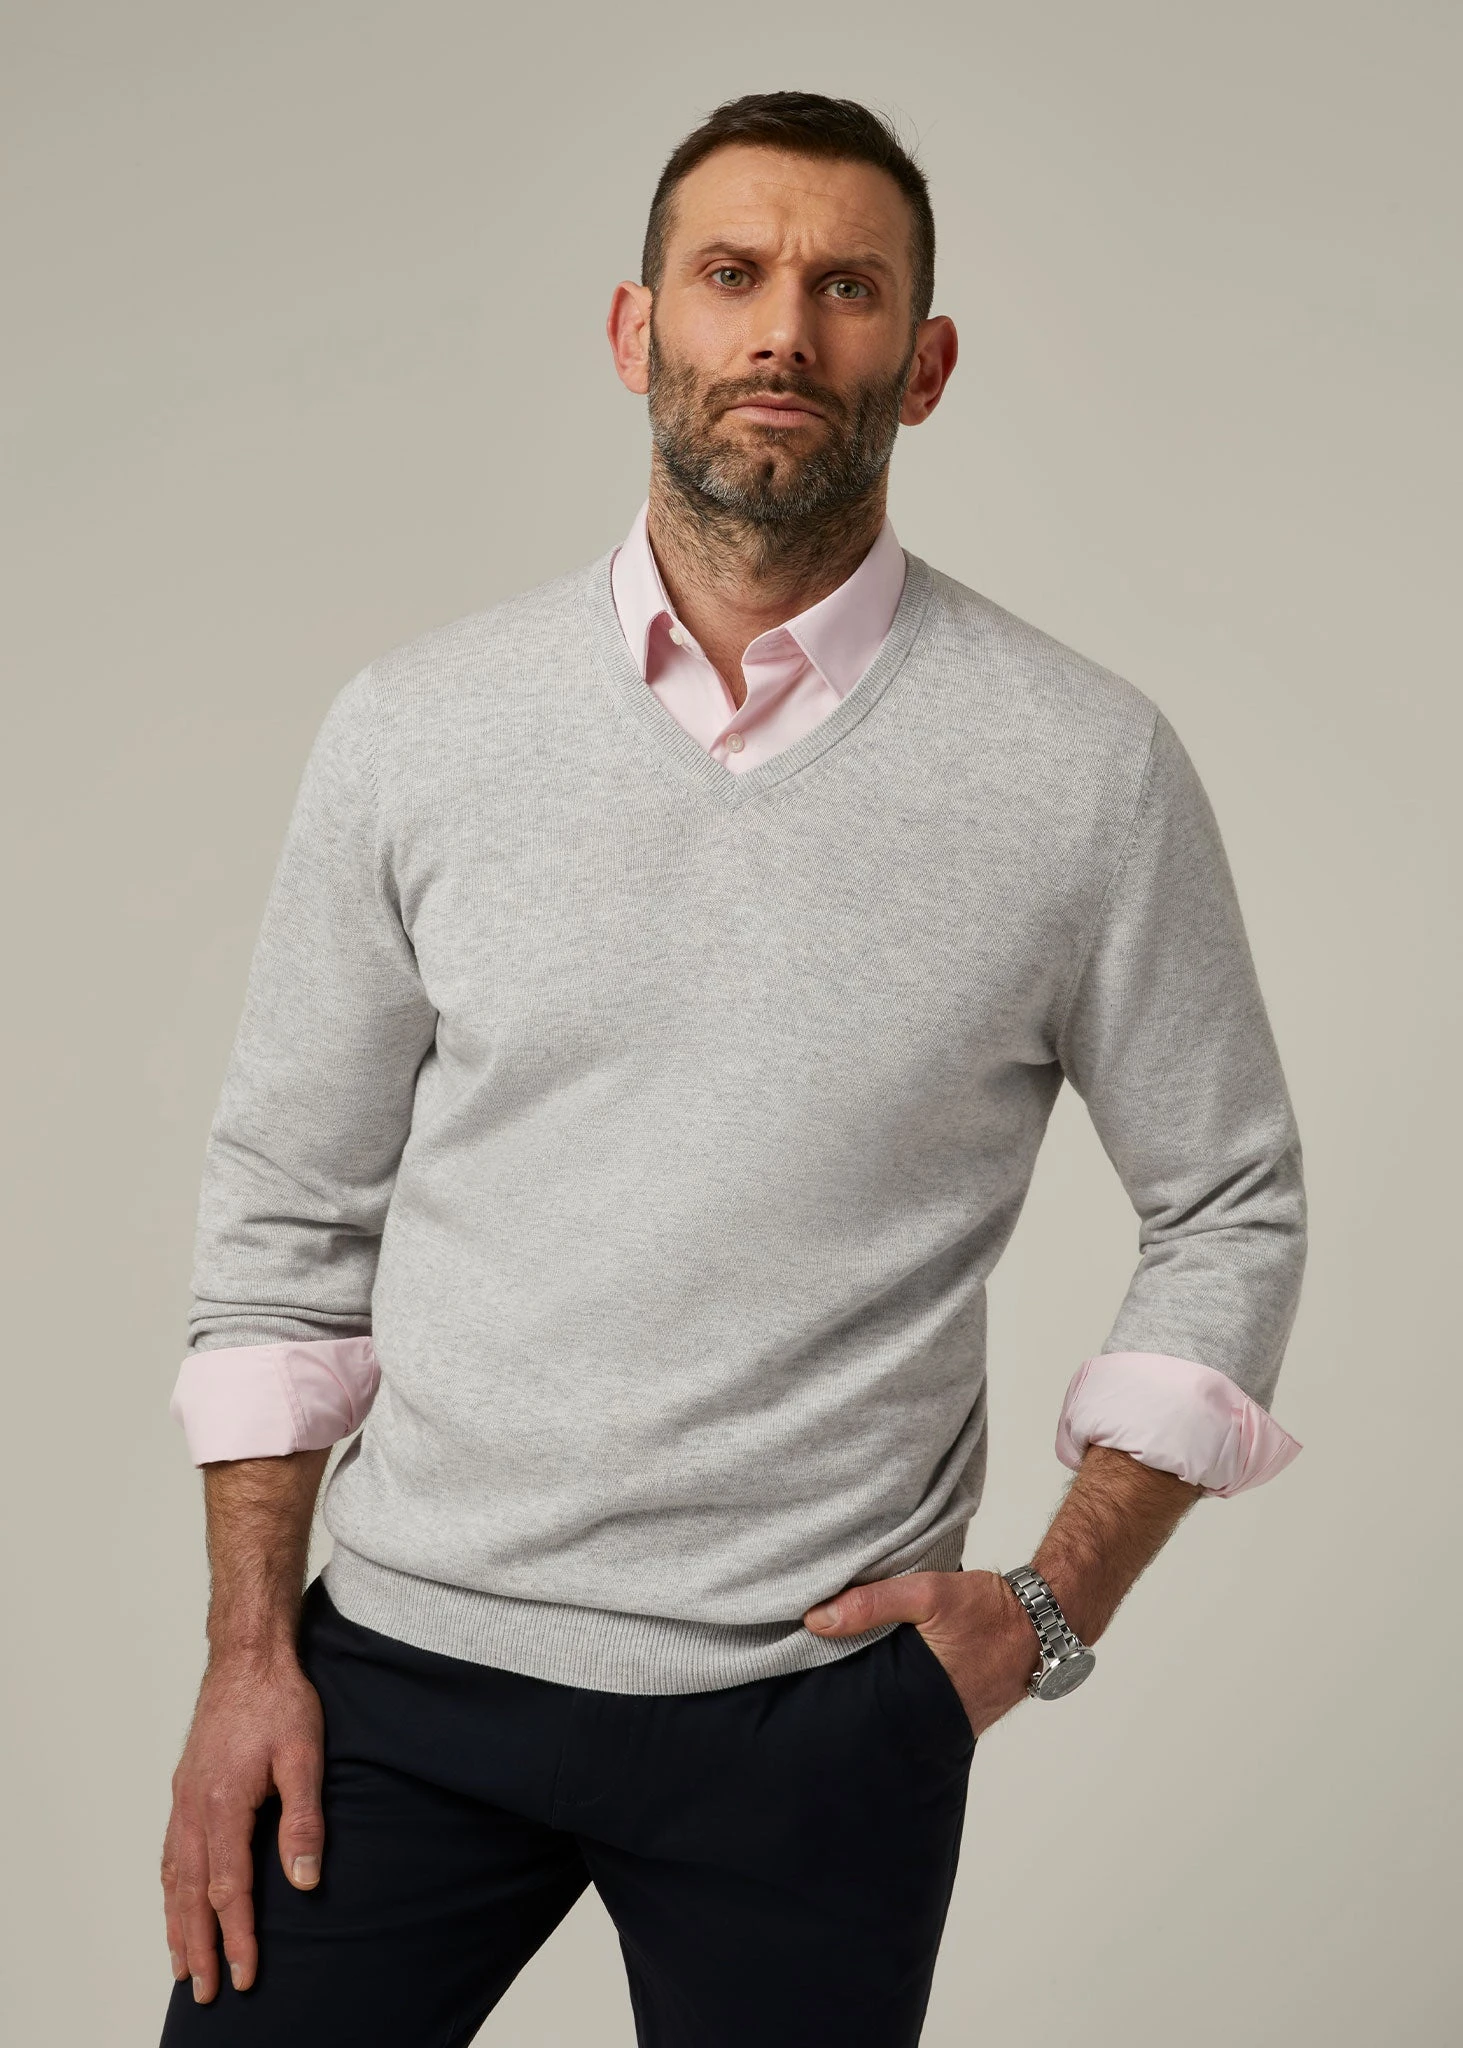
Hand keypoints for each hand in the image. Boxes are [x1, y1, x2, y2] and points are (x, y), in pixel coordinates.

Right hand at [160, 1647, 325, 2003]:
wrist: (247, 1656)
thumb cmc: (280, 1701)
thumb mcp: (305, 1756)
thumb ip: (304, 1820)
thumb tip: (305, 1881)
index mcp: (224, 1804)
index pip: (230, 1889)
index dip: (239, 1937)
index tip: (247, 1975)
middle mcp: (194, 1807)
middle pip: (193, 1893)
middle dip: (200, 1946)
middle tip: (205, 1990)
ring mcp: (184, 1797)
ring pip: (174, 1875)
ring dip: (178, 1922)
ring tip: (183, 1963)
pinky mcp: (184, 1786)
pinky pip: (170, 1849)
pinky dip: (170, 1886)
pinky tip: (175, 1899)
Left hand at [804, 1568, 1040, 1740]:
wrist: (1045, 1620)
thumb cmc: (989, 1608)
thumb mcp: (928, 1594)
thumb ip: (872, 1604)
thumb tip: (815, 1620)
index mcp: (923, 1698)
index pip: (865, 1711)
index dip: (836, 1704)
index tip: (806, 1688)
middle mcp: (936, 1721)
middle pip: (880, 1718)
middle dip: (854, 1706)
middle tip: (818, 1688)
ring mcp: (951, 1722)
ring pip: (900, 1715)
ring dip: (880, 1700)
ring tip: (849, 1683)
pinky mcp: (960, 1714)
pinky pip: (921, 1709)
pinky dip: (905, 1696)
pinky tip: (889, 1679)